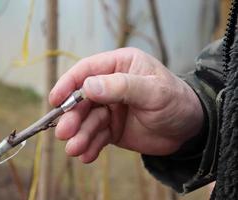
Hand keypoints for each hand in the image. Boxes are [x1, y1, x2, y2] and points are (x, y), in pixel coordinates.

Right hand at [49, 47, 203, 162]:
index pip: (86, 70)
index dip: (68, 84)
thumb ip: (121, 86)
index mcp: (119, 66)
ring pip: (87, 121)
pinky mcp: (111, 128)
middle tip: (65, 133)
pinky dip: (90, 146)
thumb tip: (87, 87)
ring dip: (79, 135)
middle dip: (72, 117)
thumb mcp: (153, 91)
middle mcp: (110, 86)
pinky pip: (96, 136)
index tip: (56, 100)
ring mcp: (109, 109)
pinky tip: (87, 155)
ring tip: (76, 149)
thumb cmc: (176, 101)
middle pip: (82, 100)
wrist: (190, 129)